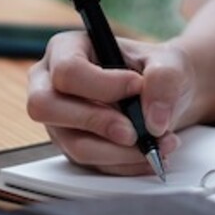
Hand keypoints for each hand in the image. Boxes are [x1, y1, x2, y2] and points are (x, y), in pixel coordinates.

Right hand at [27, 31, 192, 174]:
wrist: (163, 96)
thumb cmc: (155, 70)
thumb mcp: (169, 62)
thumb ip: (164, 80)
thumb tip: (153, 120)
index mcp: (66, 49)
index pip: (67, 70)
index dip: (102, 85)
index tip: (137, 87)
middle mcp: (51, 84)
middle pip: (45, 107)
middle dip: (96, 122)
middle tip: (134, 130)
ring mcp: (59, 120)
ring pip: (73, 144)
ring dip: (120, 151)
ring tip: (157, 142)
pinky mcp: (73, 146)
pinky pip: (92, 164)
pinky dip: (125, 163)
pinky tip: (149, 153)